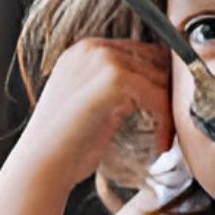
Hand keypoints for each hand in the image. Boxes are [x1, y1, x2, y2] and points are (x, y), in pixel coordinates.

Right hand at [14, 39, 173, 187]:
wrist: (41, 165)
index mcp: (84, 51)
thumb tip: (156, 89)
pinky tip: (160, 145)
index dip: (159, 82)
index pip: (140, 52)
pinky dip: (166, 123)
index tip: (167, 111)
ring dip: (170, 111)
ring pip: (160, 79)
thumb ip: (116, 90)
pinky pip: (158, 96)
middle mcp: (93, 48)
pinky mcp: (114, 78)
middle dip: (169, 93)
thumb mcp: (90, 106)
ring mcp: (103, 60)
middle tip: (172, 125)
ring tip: (166, 138)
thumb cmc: (65, 147)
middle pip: (155, 60)